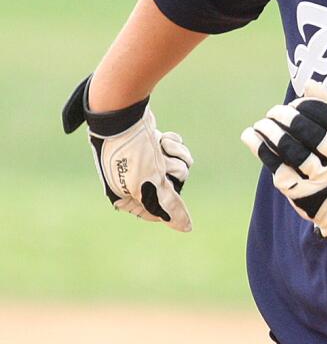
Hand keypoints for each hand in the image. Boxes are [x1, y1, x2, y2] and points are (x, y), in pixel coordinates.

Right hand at [61, 75, 192, 231]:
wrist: (123, 116)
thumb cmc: (132, 154)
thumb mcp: (152, 183)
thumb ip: (169, 206)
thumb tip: (187, 228)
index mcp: (124, 197)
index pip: (157, 212)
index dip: (168, 200)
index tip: (165, 186)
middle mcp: (133, 182)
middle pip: (172, 189)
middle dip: (172, 173)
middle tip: (160, 164)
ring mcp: (144, 164)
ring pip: (177, 168)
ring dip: (175, 156)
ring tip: (160, 147)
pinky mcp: (153, 147)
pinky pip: (175, 152)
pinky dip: (173, 145)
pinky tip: (162, 137)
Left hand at [240, 83, 326, 253]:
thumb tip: (310, 84)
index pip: (324, 115)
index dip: (305, 107)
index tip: (295, 104)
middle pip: (305, 131)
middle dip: (285, 117)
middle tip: (274, 111)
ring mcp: (320, 179)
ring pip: (289, 148)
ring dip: (270, 131)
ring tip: (262, 122)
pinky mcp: (301, 193)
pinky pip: (276, 166)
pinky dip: (260, 148)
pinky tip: (251, 135)